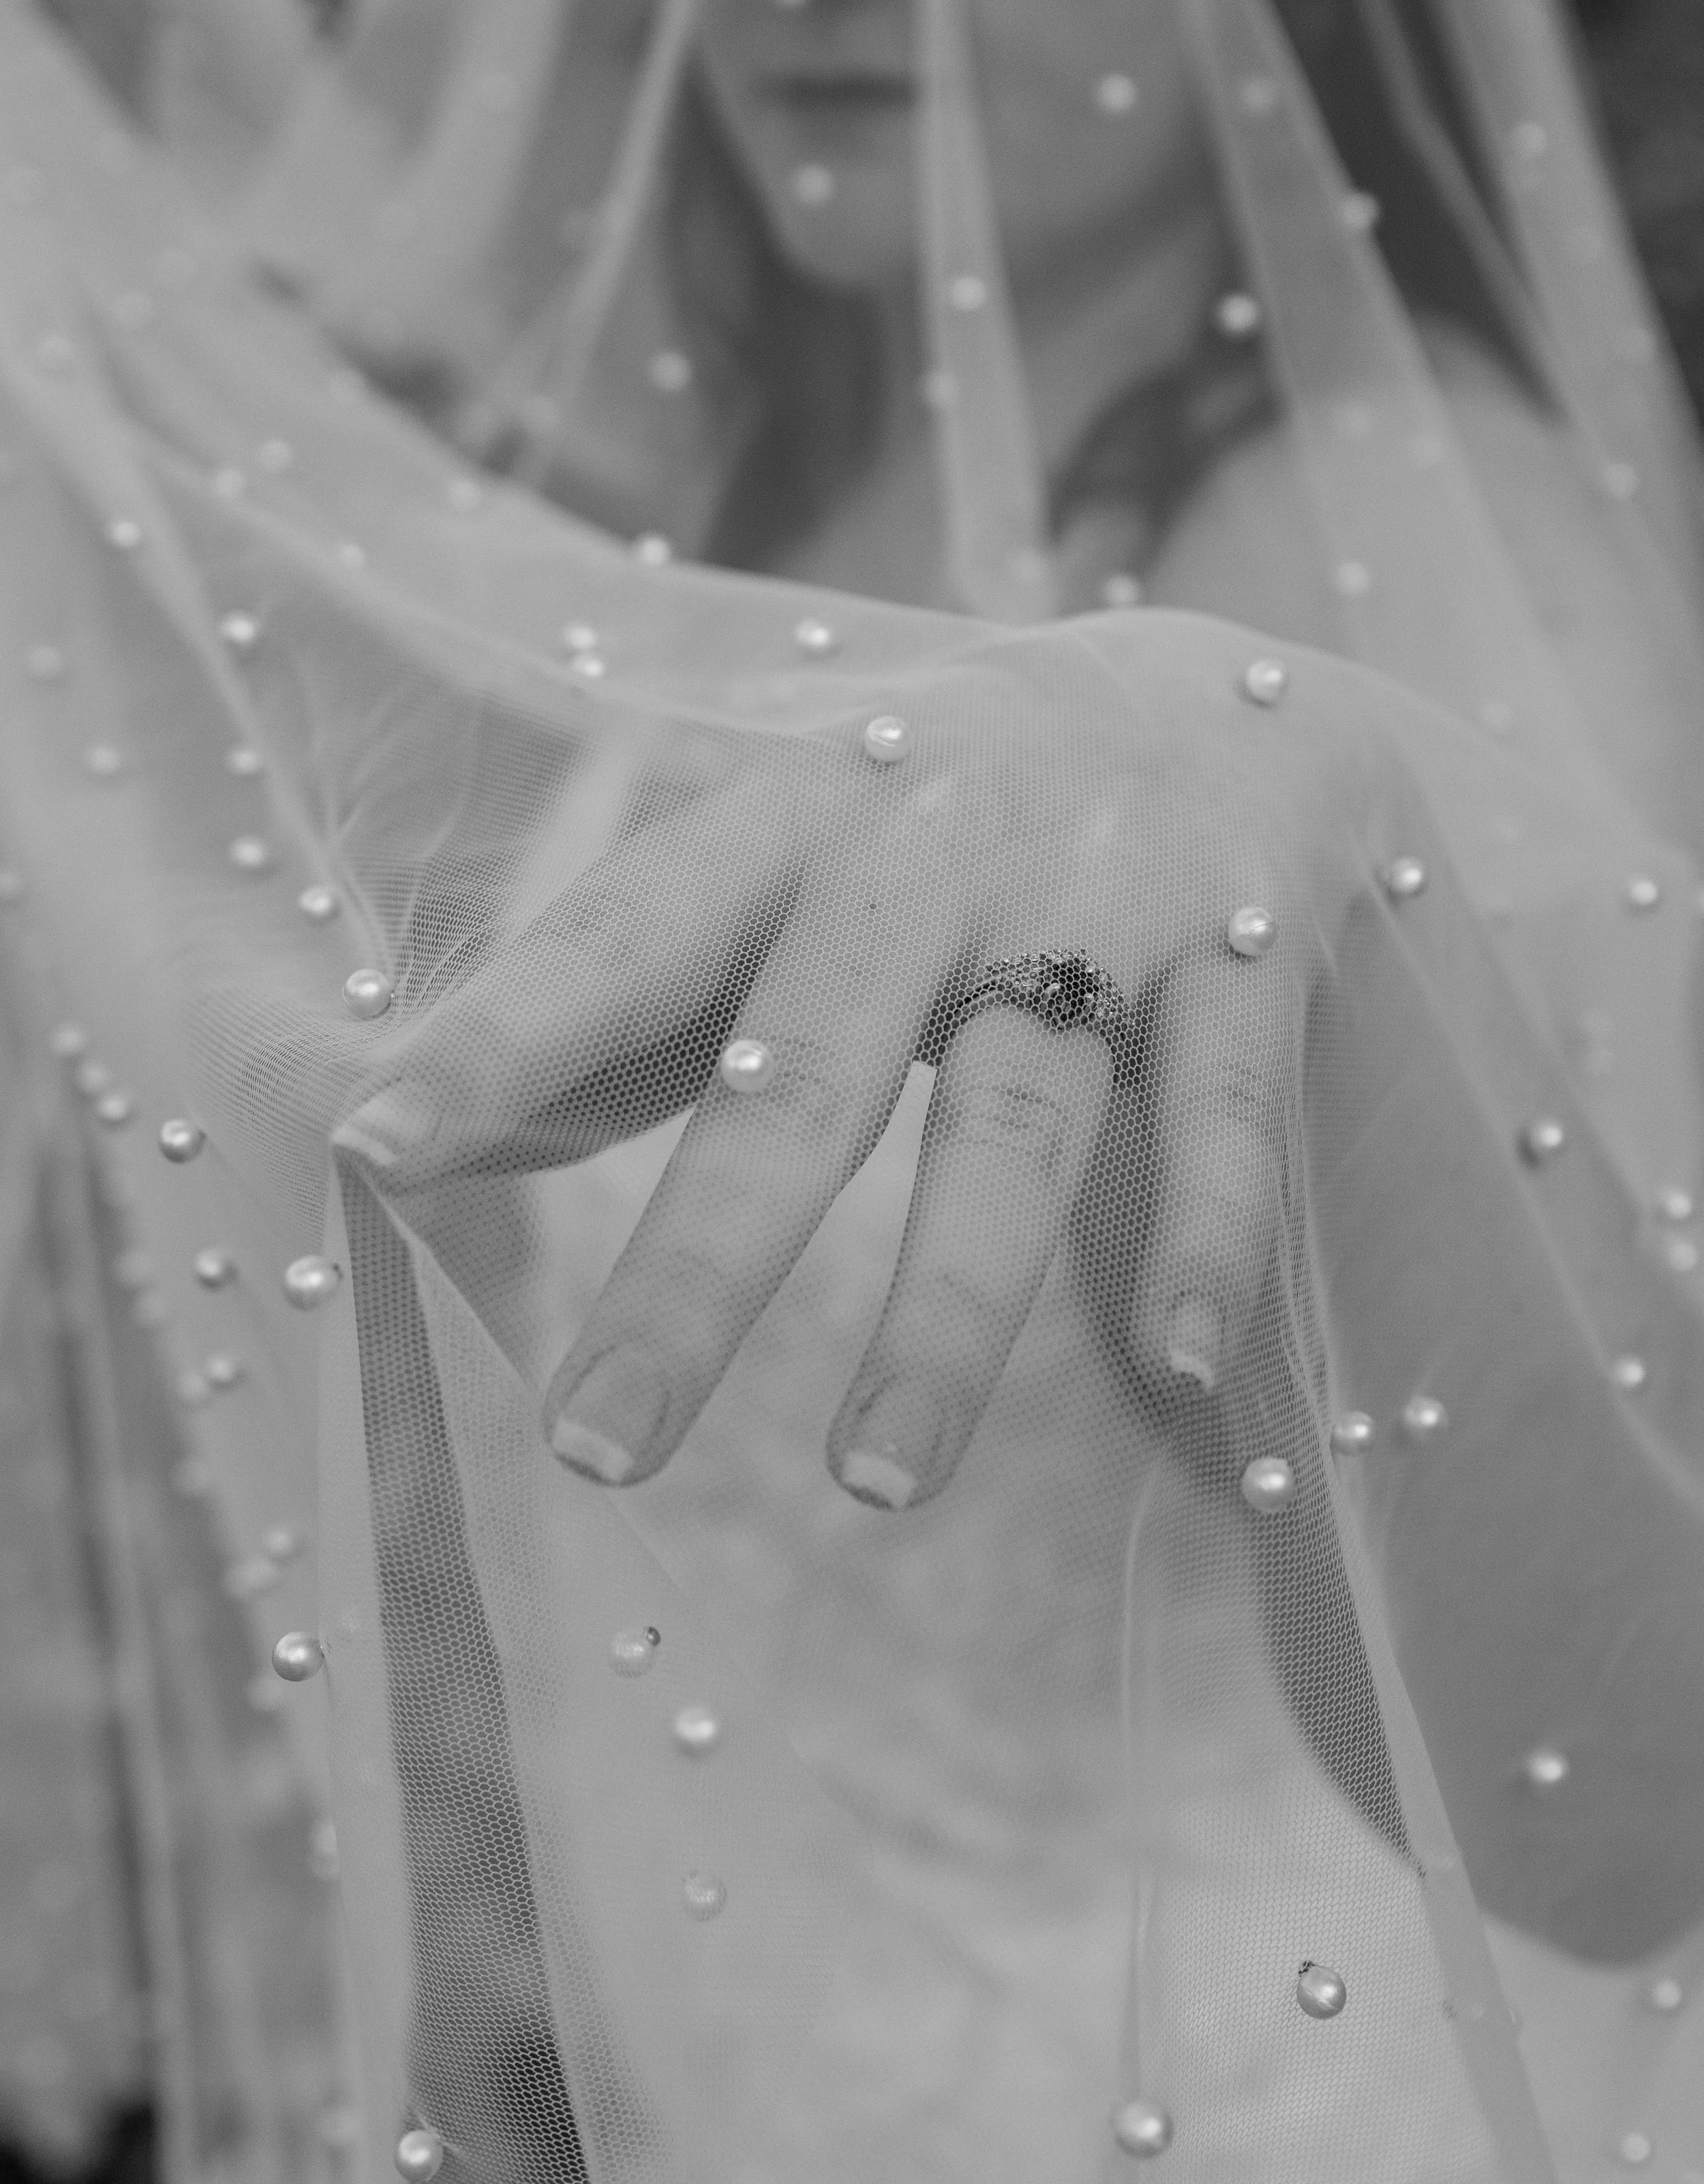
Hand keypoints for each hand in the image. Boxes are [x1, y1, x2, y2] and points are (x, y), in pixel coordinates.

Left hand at [338, 613, 1419, 1505]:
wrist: (1224, 698)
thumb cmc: (930, 826)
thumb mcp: (773, 872)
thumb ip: (625, 1012)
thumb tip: (414, 1148)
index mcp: (786, 814)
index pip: (621, 935)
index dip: (499, 1037)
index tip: (374, 1148)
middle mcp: (934, 845)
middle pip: (807, 1071)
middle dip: (701, 1265)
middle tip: (597, 1445)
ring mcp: (1102, 896)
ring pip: (1017, 1120)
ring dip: (945, 1312)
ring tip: (867, 1485)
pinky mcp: (1247, 951)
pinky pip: (1226, 1111)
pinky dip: (1207, 1236)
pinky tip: (1172, 1368)